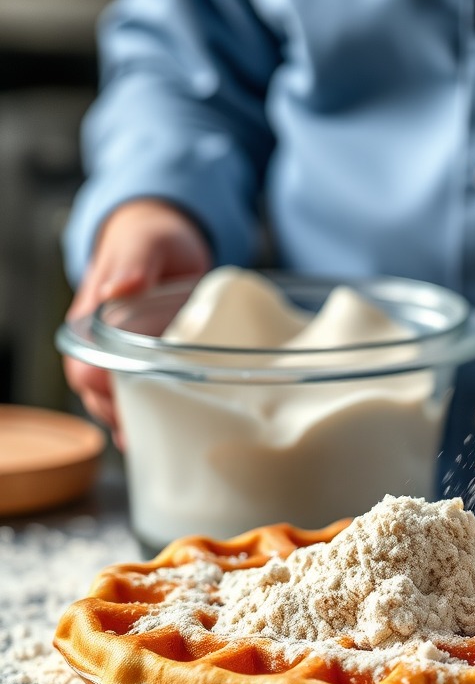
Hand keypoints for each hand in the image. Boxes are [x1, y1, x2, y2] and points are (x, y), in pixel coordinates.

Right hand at [63, 199, 211, 441]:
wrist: (166, 238)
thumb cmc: (151, 237)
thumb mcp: (146, 242)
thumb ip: (134, 263)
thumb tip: (117, 290)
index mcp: (90, 325)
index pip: (87, 375)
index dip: (109, 397)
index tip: (138, 411)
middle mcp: (101, 348)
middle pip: (102, 402)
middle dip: (128, 423)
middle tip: (162, 440)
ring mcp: (124, 359)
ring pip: (121, 406)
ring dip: (142, 427)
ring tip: (171, 445)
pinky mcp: (149, 364)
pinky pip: (145, 397)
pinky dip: (158, 417)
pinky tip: (179, 435)